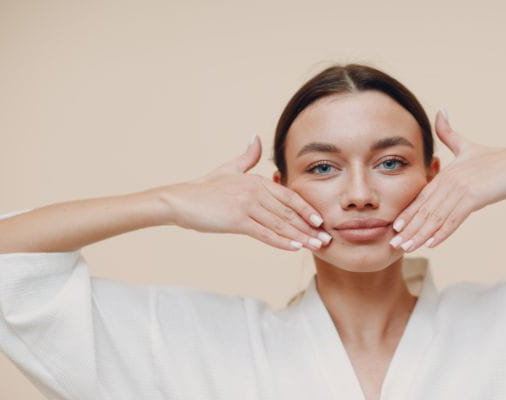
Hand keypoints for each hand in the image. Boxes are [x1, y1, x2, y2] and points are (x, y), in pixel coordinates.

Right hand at [160, 135, 331, 250]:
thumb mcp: (228, 169)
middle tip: (326, 239)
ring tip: (316, 247)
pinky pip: (263, 233)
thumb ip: (247, 157)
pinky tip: (294, 248)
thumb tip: (255, 137)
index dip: (307, 210)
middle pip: (289, 212)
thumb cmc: (204, 188)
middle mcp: (255, 191)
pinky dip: (280, 241)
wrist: (179, 200)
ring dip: (300, 237)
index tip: (321, 222)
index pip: (289, 197)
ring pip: (280, 224)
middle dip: (309, 227)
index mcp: (256, 181)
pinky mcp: (236, 220)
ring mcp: (246, 205)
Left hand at [389, 110, 505, 252]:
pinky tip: (432, 244)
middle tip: (394, 244)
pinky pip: (454, 218)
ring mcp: (460, 189)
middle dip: (408, 229)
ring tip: (408, 248)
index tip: (395, 229)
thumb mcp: (468, 146)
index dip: (408, 214)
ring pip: (435, 217)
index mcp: (446, 174)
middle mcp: (449, 181)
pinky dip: (442, 232)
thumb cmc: (498, 158)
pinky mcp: (473, 197)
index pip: (422, 198)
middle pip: (424, 209)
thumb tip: (441, 109)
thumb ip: (450, 133)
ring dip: (420, 235)